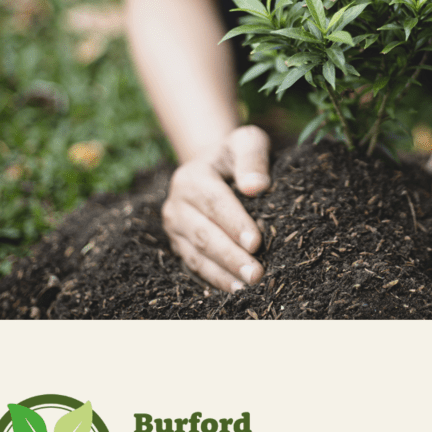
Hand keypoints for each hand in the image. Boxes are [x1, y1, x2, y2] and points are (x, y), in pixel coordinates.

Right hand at [162, 125, 270, 291]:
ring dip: (223, 272)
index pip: (214, 202)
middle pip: (204, 233)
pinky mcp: (179, 244)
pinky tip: (234, 290)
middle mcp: (177, 203)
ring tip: (247, 287)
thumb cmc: (238, 155)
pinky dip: (214, 279)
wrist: (216, 166)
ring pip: (197, 254)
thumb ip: (253, 157)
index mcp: (191, 176)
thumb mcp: (247, 142)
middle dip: (230, 256)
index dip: (234, 223)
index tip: (256, 243)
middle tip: (256, 274)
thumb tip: (256, 186)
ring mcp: (175, 227)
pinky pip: (195, 265)